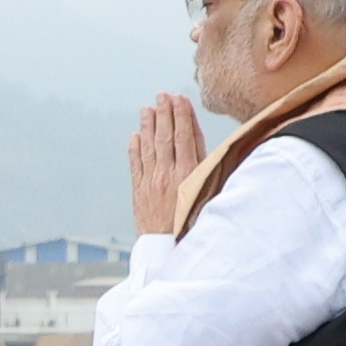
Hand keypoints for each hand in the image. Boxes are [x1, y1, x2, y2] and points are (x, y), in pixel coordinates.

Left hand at [126, 94, 204, 237]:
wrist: (170, 250)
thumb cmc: (197, 224)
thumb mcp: (210, 195)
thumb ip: (209, 168)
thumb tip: (208, 145)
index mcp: (189, 175)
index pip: (185, 137)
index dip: (182, 116)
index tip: (180, 98)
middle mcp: (168, 176)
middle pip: (165, 137)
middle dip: (164, 113)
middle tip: (162, 94)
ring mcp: (151, 183)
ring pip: (149, 147)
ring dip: (148, 125)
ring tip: (147, 108)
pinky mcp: (139, 192)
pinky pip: (135, 165)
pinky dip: (134, 149)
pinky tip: (135, 135)